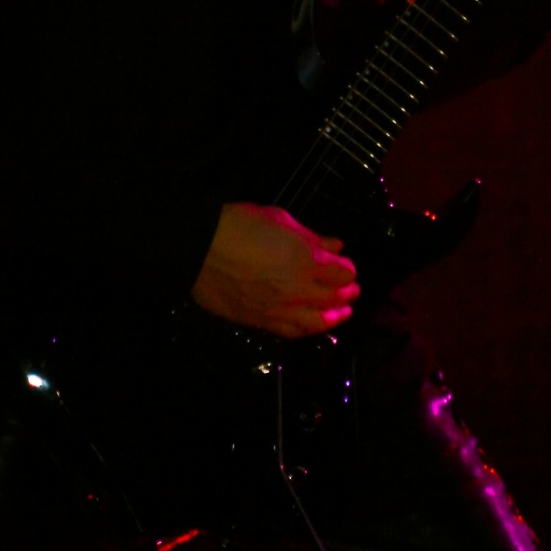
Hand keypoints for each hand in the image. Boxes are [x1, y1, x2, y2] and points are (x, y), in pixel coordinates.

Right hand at [192, 201, 359, 338]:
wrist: (198, 250)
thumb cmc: (238, 225)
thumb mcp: (278, 219)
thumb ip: (310, 236)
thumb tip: (335, 245)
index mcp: (306, 259)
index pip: (342, 272)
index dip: (347, 268)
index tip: (346, 265)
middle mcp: (298, 289)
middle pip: (334, 297)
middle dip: (347, 293)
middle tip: (352, 291)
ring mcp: (280, 309)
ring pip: (317, 321)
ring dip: (334, 317)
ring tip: (342, 314)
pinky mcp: (260, 322)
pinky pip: (291, 331)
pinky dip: (306, 330)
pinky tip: (312, 326)